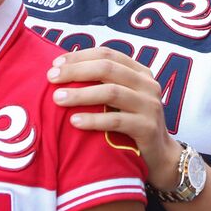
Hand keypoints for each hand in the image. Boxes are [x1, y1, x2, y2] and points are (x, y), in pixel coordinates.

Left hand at [47, 48, 173, 187]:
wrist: (159, 156)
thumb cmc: (131, 123)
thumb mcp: (122, 98)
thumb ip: (102, 83)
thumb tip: (62, 70)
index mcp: (140, 72)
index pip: (108, 54)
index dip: (80, 56)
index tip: (55, 64)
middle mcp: (148, 85)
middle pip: (107, 69)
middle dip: (76, 71)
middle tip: (51, 78)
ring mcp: (150, 106)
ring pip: (111, 92)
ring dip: (80, 94)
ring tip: (57, 99)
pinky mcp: (147, 128)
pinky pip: (116, 121)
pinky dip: (93, 120)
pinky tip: (74, 122)